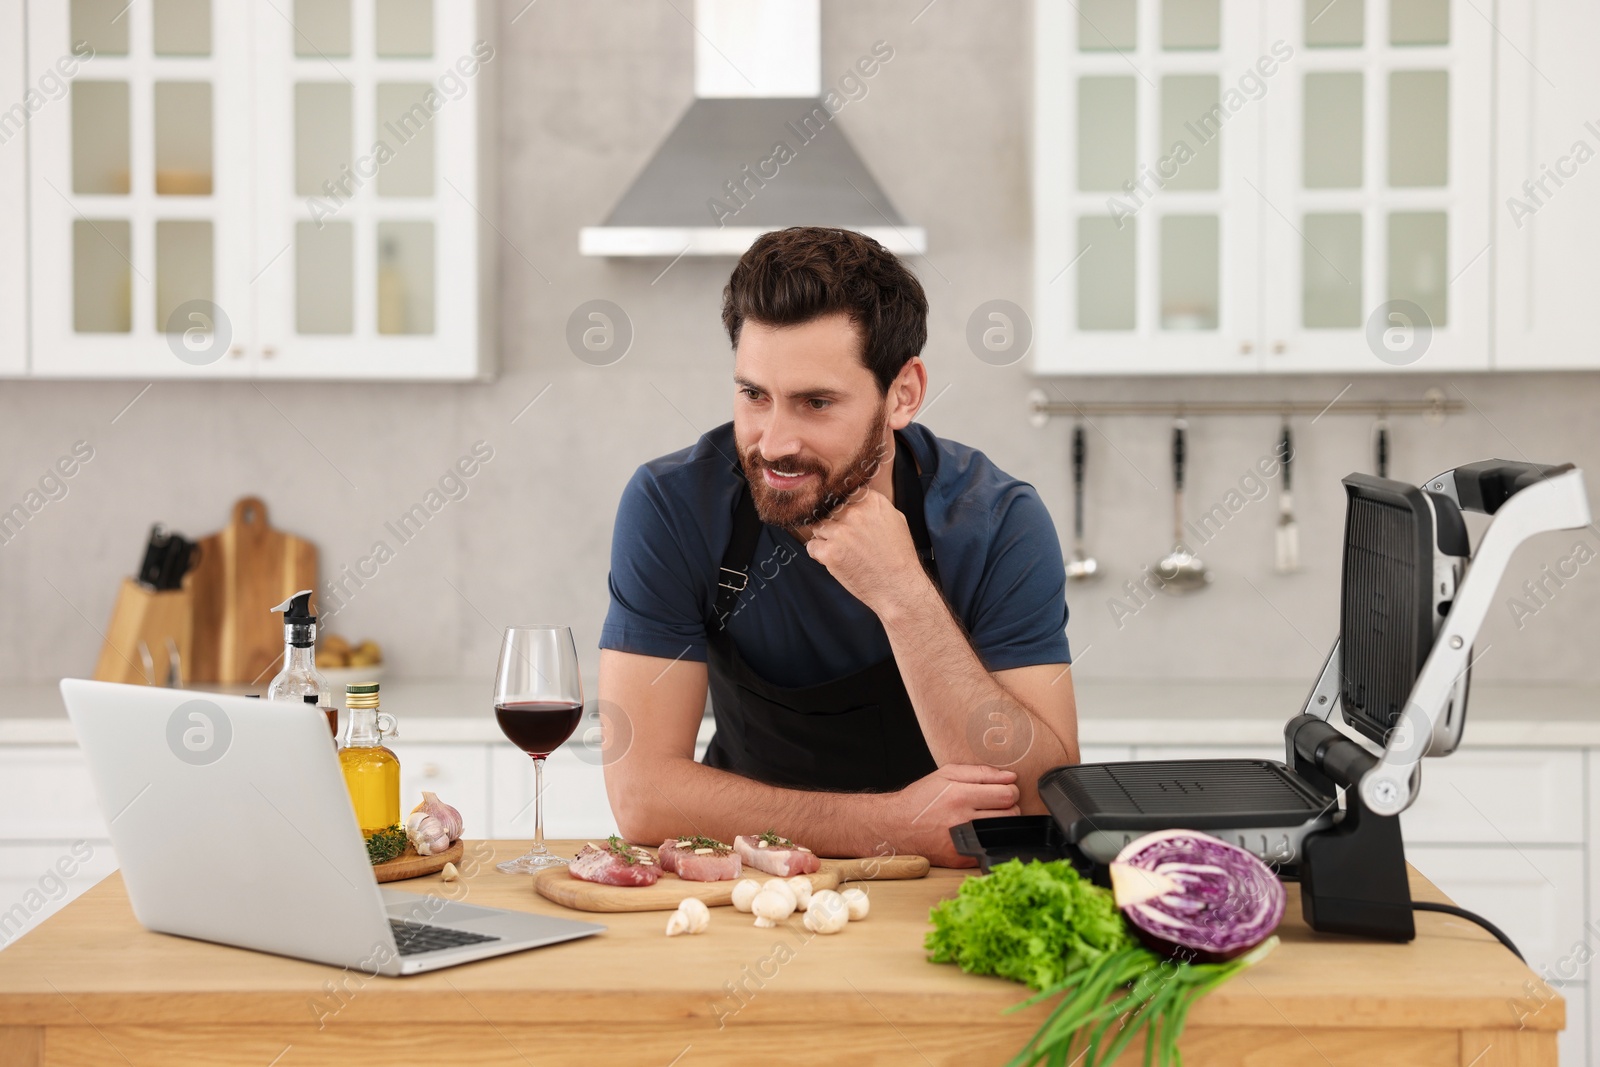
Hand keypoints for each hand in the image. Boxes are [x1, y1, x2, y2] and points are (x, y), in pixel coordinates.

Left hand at [804, 487, 928, 614]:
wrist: (898, 587)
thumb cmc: (899, 557)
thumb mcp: (896, 521)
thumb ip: (874, 508)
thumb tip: (857, 500)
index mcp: (871, 502)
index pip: (844, 497)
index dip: (844, 512)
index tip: (849, 523)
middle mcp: (854, 513)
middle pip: (830, 512)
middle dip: (835, 526)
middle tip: (849, 543)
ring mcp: (840, 532)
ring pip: (819, 528)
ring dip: (826, 540)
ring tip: (843, 553)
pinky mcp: (829, 551)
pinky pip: (812, 546)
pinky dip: (820, 554)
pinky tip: (836, 562)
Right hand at [875, 764, 1020, 867]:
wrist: (896, 827)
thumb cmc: (921, 799)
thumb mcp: (946, 774)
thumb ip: (980, 772)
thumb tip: (1010, 777)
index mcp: (960, 796)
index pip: (1007, 794)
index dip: (1010, 790)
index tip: (1002, 790)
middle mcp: (963, 820)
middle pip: (1011, 814)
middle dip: (1009, 806)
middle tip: (996, 804)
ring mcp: (963, 842)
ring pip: (1004, 832)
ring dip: (1003, 822)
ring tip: (988, 816)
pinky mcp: (962, 859)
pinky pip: (991, 848)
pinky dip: (991, 839)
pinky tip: (979, 831)